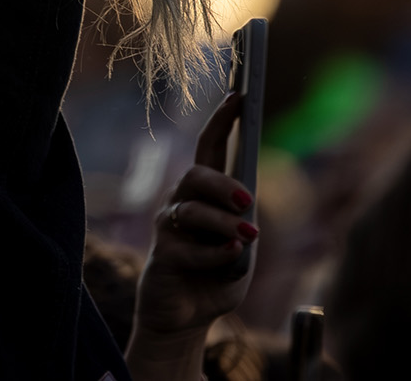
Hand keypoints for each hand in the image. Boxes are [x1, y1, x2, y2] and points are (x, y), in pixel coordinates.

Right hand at [124, 90, 257, 380]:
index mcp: (205, 195)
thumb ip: (243, 230)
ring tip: (247, 239)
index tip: (239, 94)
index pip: (211, 149)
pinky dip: (215, 253)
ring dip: (224, 223)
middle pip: (197, 173)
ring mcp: (169, 227)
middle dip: (223, 183)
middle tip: (247, 200)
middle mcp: (183, 202)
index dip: (222, 120)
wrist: (187, 317)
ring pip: (192, 209)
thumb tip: (244, 216)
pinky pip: (189, 247)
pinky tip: (231, 259)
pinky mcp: (162, 254)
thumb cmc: (216, 277)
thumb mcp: (242, 251)